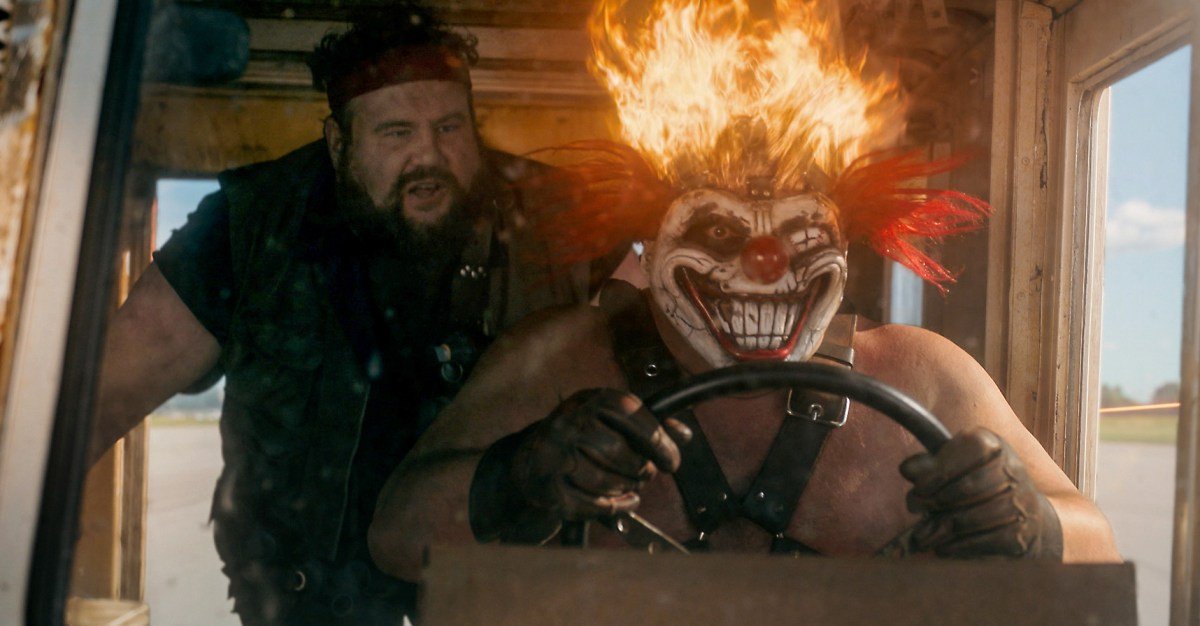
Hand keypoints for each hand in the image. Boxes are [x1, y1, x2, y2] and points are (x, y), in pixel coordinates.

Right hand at [511, 388, 690, 520]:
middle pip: (620, 452)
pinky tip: (622, 503)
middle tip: (646, 475)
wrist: (531, 463)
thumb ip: (647, 425)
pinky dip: (615, 508)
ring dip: (626, 488)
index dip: (658, 440)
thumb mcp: (610, 420)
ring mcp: (555, 456)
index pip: (630, 414)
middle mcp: (567, 423)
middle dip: (642, 470)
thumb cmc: (580, 440)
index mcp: (588, 401)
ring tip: (628, 484)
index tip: (672, 461)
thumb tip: (683, 435)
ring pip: (607, 481)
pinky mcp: (550, 488)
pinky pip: (593, 504)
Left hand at [899, 428, 1062, 559]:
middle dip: (935, 500)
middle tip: (915, 509)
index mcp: (992, 445)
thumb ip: (929, 465)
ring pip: (972, 518)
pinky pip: (982, 542)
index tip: (918, 489)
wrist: (1025, 515)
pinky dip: (956, 547)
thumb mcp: (953, 465)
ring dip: (941, 528)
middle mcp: (1012, 470)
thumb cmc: (977, 484)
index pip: (968, 452)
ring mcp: (1021, 503)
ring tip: (923, 535)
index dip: (938, 473)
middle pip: (969, 487)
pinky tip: (942, 547)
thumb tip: (907, 469)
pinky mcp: (1020, 535)